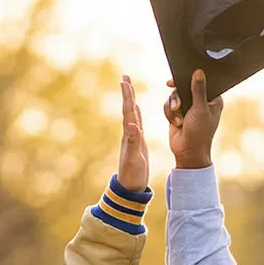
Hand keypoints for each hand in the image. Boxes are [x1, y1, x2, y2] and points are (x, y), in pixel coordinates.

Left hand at [116, 75, 148, 191]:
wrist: (130, 188)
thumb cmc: (132, 175)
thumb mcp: (134, 159)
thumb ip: (134, 142)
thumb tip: (132, 125)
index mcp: (129, 135)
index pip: (128, 112)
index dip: (127, 96)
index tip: (125, 81)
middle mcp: (129, 134)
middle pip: (128, 109)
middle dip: (128, 92)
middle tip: (125, 76)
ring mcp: (133, 137)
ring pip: (132, 114)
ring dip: (131, 100)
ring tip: (130, 87)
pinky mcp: (138, 142)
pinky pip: (137, 123)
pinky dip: (137, 114)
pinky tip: (136, 109)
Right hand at [165, 70, 223, 168]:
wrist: (188, 152)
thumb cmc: (199, 133)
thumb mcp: (200, 110)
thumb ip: (198, 90)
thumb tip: (198, 72)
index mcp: (213, 99)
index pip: (202, 81)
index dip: (191, 76)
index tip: (181, 74)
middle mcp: (201, 101)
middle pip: (185, 86)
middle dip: (178, 93)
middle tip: (170, 85)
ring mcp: (188, 107)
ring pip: (175, 95)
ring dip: (173, 105)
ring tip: (178, 117)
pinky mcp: (178, 113)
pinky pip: (168, 105)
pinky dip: (169, 113)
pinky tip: (175, 123)